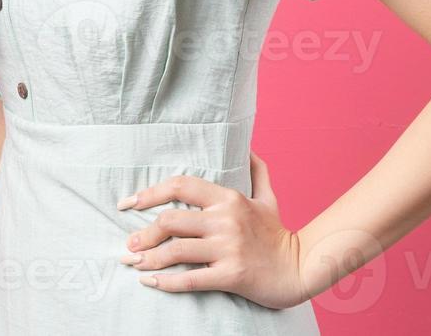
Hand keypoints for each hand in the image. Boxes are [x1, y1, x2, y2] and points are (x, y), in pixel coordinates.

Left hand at [115, 150, 308, 308]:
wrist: (301, 268)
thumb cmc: (278, 235)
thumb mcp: (269, 198)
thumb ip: (257, 172)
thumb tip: (248, 149)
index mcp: (229, 199)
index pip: (181, 186)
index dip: (150, 193)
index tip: (128, 203)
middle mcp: (226, 220)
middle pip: (171, 221)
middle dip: (143, 234)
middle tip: (129, 244)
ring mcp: (229, 248)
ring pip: (176, 251)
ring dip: (148, 259)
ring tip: (132, 263)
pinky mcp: (232, 275)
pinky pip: (190, 280)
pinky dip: (165, 282)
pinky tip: (150, 282)